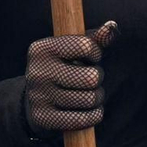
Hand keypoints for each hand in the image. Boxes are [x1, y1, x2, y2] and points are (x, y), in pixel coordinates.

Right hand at [23, 21, 117, 135]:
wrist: (34, 100)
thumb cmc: (62, 67)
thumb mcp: (73, 49)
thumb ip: (95, 38)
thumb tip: (112, 26)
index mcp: (42, 49)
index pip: (85, 46)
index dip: (95, 53)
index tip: (90, 57)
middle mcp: (37, 72)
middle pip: (91, 77)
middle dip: (98, 78)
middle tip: (91, 80)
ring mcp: (38, 97)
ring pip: (90, 99)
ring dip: (97, 98)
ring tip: (90, 94)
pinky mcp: (44, 119)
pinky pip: (83, 120)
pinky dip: (94, 116)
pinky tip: (90, 111)